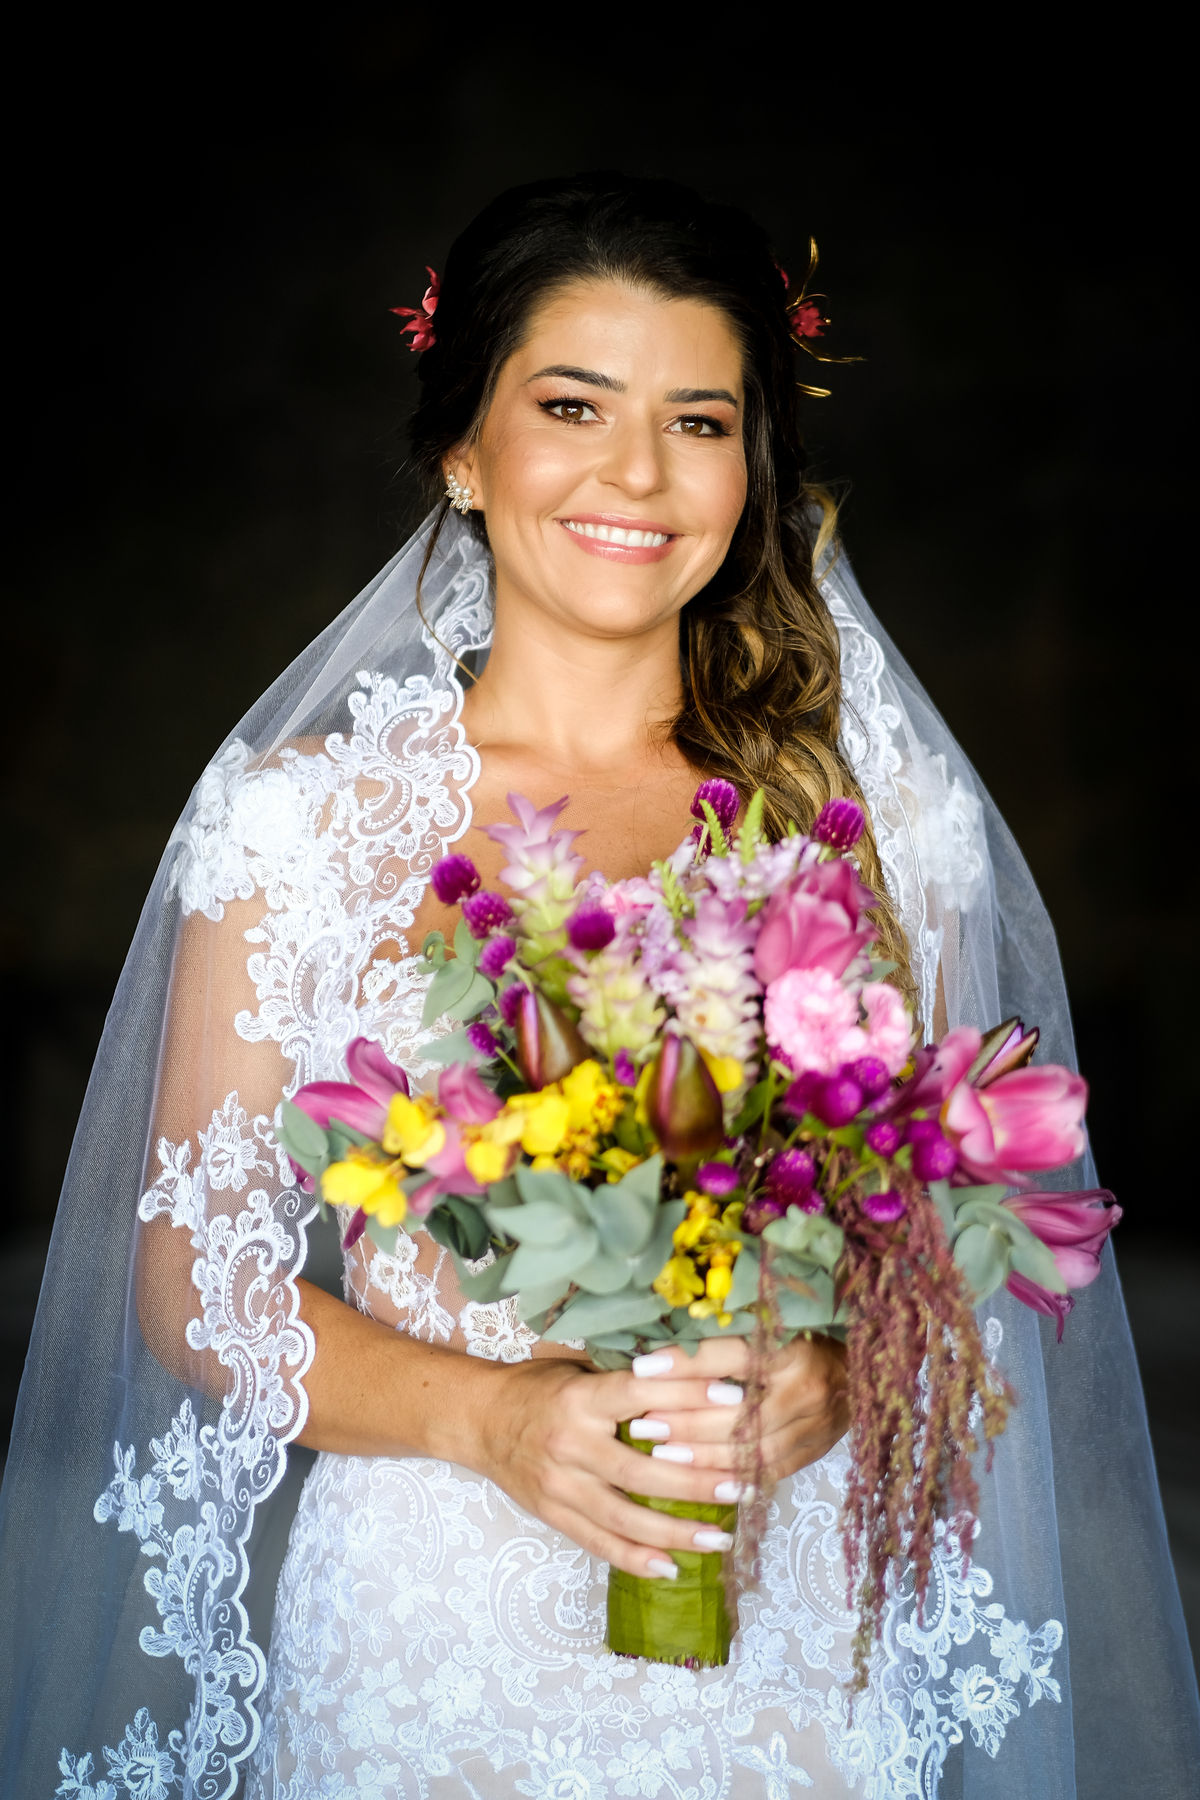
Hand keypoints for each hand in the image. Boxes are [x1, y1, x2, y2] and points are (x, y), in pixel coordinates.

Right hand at [460, 1342, 753, 1579]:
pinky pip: (599, 1544)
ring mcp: (560, 1486)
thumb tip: (698, 1375)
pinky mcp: (552, 1515)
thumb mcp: (580, 1370)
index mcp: (581, 1399)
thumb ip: (627, 1381)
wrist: (479, 1420)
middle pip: (642, 1471)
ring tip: (720, 1538)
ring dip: (676, 1532)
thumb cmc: (539, 1387)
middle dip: (698, 1482)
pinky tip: (671, 1568)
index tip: (735, 1403)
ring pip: (626, 1519)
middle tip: (744, 1487)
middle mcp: (570, 1444)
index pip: (641, 1396)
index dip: (689, 1398)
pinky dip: (636, 1560)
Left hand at [625, 1334, 848, 1484]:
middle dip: (685, 1421)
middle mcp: (806, 1389)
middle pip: (738, 1413)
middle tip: (642, 1426)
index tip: (641, 1369)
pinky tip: (700, 1482)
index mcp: (794, 1347)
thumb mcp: (774, 1323)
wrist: (866, 1367)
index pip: (732, 1355)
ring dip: (702, 1456)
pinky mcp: (816, 1451)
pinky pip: (769, 1471)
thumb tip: (669, 1338)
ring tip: (661, 1456)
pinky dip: (733, 1478)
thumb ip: (730, 1333)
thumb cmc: (807, 1336)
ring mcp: (815, 1426)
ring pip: (751, 1449)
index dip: (686, 1362)